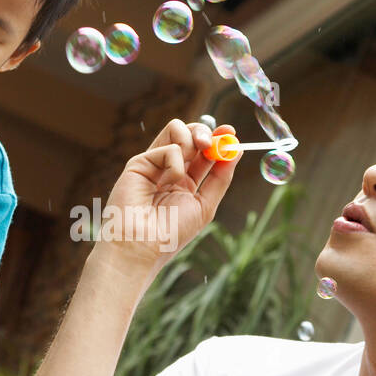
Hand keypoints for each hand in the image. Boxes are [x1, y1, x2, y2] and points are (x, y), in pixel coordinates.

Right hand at [98, 119, 239, 274]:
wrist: (142, 245)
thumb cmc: (171, 233)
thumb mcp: (205, 205)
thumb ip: (220, 178)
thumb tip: (236, 150)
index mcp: (184, 182)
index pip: (204, 153)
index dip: (218, 139)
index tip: (230, 132)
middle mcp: (168, 171)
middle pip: (190, 135)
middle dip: (205, 132)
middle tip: (212, 143)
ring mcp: (153, 165)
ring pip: (175, 130)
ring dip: (191, 139)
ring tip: (192, 158)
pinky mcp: (139, 163)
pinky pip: (167, 148)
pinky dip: (175, 163)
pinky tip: (166, 182)